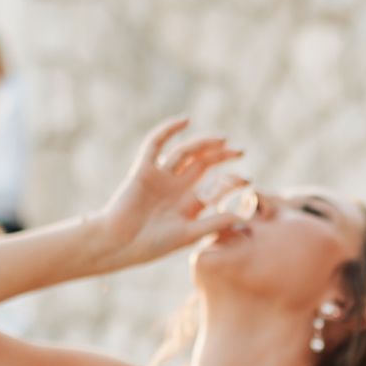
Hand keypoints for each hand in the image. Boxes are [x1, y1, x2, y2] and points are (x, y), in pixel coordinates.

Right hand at [86, 119, 249, 272]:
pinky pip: (156, 144)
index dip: (232, 181)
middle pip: (203, 163)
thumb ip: (213, 224)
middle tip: (241, 150)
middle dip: (222, 155)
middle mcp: (177, 186)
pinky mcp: (143, 169)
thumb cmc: (151, 245)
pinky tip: (185, 121)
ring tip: (223, 139)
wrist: (118, 243)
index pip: (215, 185)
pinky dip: (168, 130)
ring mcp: (161, 176)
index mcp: (189, 203)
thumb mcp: (187, 234)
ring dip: (204, 143)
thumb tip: (244, 216)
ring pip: (185, 152)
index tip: (248, 179)